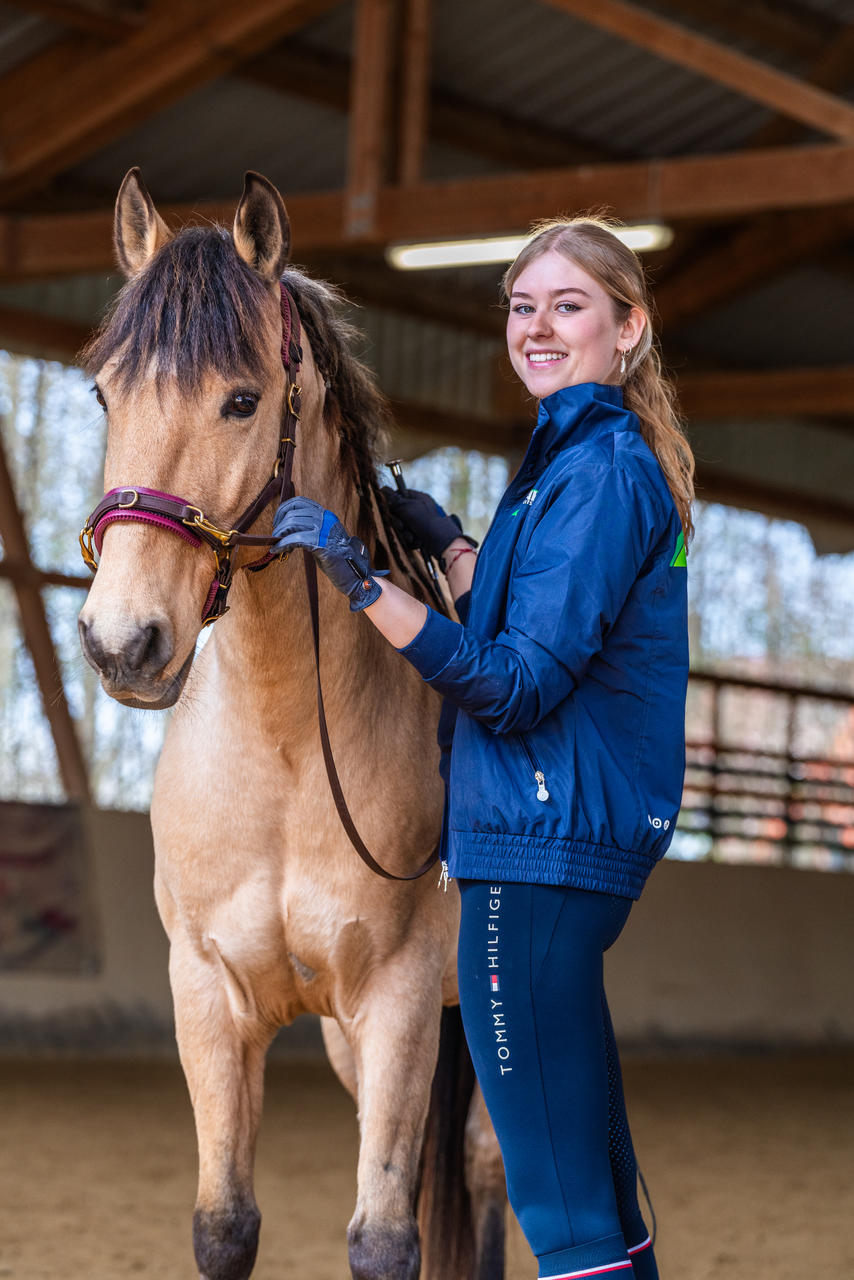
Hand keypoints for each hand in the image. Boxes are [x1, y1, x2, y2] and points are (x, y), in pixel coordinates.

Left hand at [271, 497, 386, 610]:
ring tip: (277, 546)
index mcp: (327, 515)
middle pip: (293, 513)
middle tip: (275, 538)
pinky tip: (277, 551)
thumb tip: (288, 529)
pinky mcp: (321, 544)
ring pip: (292, 523)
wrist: (356, 575)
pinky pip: (295, 539)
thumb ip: (310, 531)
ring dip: (279, 535)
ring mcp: (324, 530)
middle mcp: (326, 519)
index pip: (300, 502)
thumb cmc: (339, 560)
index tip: (277, 522)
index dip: (283, 509)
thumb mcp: (324, 539)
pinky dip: (282, 545)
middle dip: (279, 525)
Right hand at [381, 486, 476, 564]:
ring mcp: (422, 522)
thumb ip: (395, 501)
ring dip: (406, 534)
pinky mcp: (422, 535)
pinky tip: (418, 542)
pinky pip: (410, 537)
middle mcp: (420, 509)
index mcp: (419, 498)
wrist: (445, 545)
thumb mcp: (409, 509)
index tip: (390, 510)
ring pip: (404, 527)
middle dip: (399, 523)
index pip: (399, 495)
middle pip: (399, 513)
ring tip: (413, 537)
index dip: (392, 503)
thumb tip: (383, 489)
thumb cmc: (429, 524)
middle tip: (403, 527)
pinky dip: (412, 541)